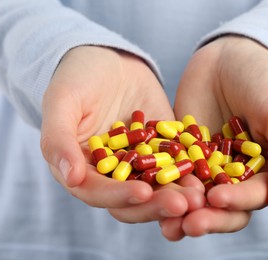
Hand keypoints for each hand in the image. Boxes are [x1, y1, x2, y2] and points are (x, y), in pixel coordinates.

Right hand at [40, 46, 204, 222]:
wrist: (108, 59)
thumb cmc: (76, 77)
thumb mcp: (62, 102)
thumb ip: (59, 140)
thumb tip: (70, 178)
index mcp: (82, 169)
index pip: (98, 193)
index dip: (119, 196)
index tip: (143, 192)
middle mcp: (112, 173)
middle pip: (133, 199)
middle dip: (156, 204)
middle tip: (182, 204)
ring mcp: (140, 163)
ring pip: (159, 187)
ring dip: (178, 194)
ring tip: (200, 195)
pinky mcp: (162, 149)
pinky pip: (177, 164)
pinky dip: (191, 172)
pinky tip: (208, 174)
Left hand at [162, 36, 267, 238]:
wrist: (227, 55)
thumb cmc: (263, 82)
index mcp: (262, 172)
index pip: (251, 198)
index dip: (235, 203)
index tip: (216, 198)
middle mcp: (233, 175)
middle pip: (221, 208)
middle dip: (206, 218)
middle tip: (188, 224)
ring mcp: (204, 166)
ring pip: (193, 198)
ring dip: (180, 213)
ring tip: (166, 225)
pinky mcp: (179, 154)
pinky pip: (169, 174)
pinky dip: (160, 188)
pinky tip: (146, 198)